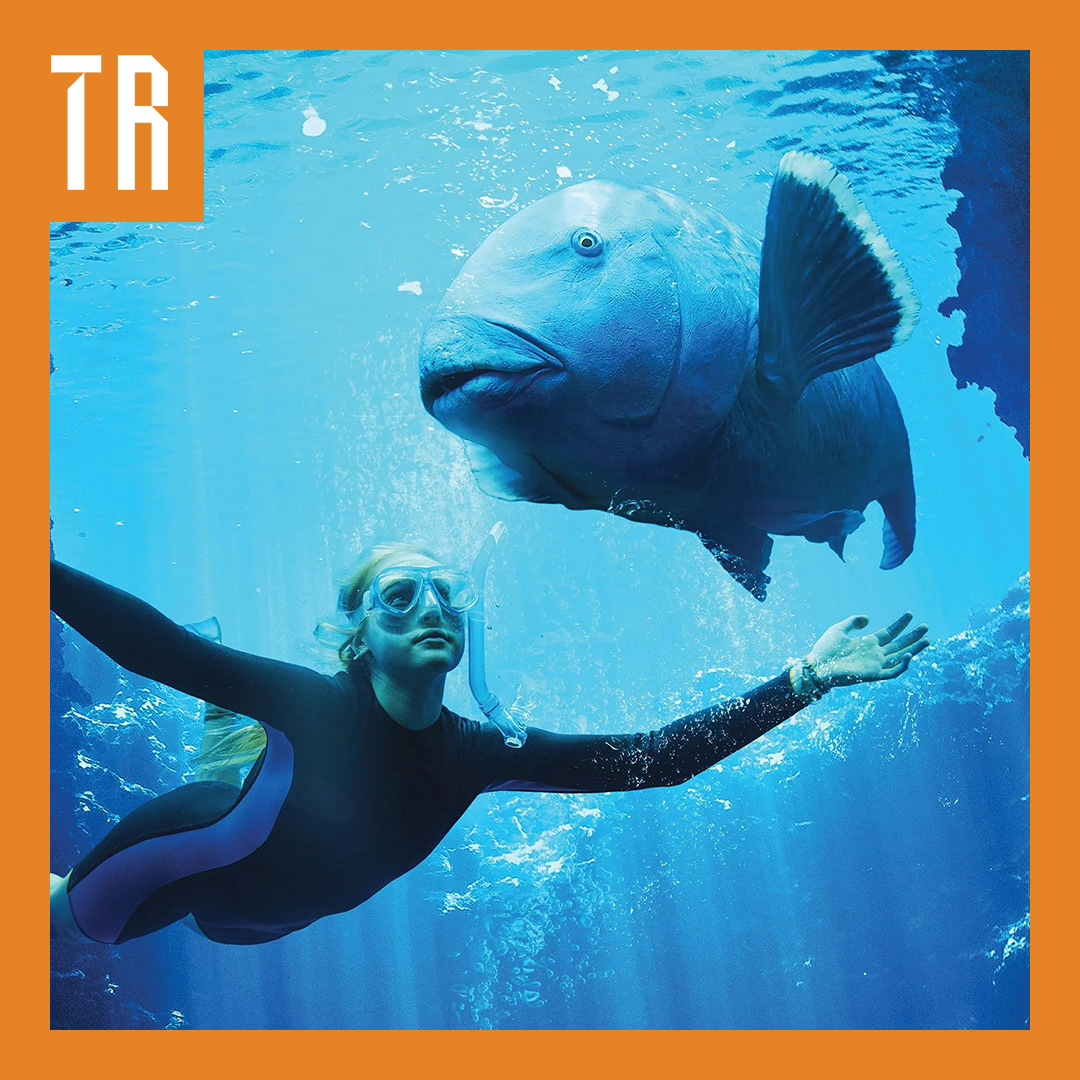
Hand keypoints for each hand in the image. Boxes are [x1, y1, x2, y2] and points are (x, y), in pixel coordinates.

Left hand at [806, 612, 928, 688]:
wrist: (817, 666)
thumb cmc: (825, 649)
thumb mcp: (839, 629)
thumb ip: (853, 622)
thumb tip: (868, 618)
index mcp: (868, 643)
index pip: (889, 632)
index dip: (900, 624)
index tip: (910, 614)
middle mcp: (875, 654)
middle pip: (898, 644)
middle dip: (912, 636)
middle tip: (925, 626)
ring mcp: (875, 664)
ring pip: (900, 657)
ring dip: (914, 649)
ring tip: (926, 639)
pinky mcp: (873, 675)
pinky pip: (892, 672)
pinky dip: (902, 665)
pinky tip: (908, 654)